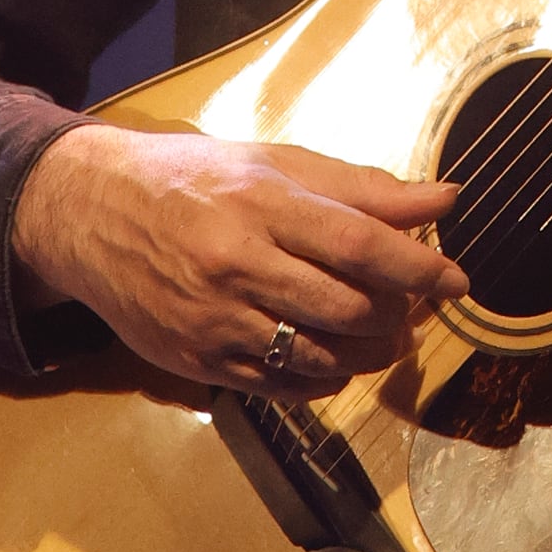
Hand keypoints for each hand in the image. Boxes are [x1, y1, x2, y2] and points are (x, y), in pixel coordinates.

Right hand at [12, 125, 465, 393]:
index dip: (418, 268)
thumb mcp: (276, 164)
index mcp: (262, 202)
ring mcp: (214, 319)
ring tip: (381, 338)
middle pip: (345, 308)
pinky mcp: (196, 362)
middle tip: (415, 311)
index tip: (457, 282)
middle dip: (396, 317)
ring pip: (316, 356)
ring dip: (366, 356)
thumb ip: (361, 188)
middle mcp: (238, 262)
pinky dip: (321, 381)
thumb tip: (443, 198)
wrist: (94, 214)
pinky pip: (278, 387)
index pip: (360, 244)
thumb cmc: (197, 180)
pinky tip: (333, 361)